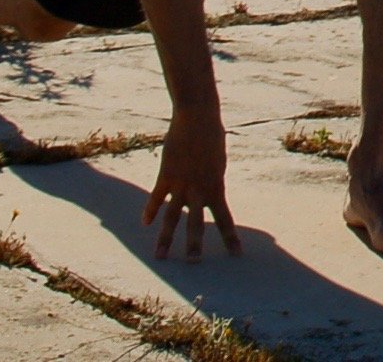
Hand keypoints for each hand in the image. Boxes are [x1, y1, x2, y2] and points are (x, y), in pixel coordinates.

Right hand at [143, 103, 240, 258]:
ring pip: (172, 217)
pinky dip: (150, 210)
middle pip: (196, 223)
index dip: (231, 237)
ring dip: (166, 238)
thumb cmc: (212, 137)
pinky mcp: (166, 175)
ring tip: (160, 257)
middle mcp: (199, 189)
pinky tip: (145, 224)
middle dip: (195, 244)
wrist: (198, 118)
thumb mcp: (218, 163)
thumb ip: (211, 181)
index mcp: (217, 187)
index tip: (237, 254)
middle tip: (194, 263)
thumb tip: (205, 193)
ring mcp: (181, 184)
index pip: (225, 218)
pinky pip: (156, 197)